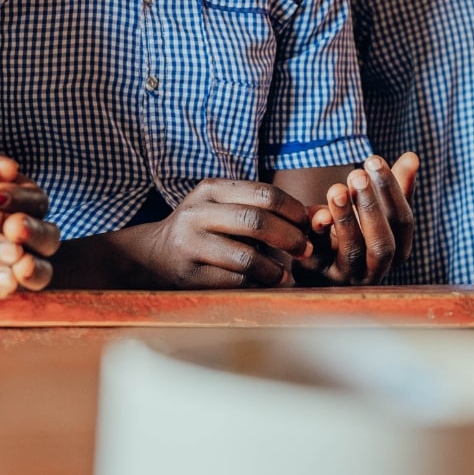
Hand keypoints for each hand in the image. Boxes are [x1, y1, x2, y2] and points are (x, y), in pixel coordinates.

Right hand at [136, 179, 313, 288]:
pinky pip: (233, 281)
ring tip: (286, 275)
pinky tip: (264, 285)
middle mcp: (198, 212)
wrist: (154, 256)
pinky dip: (255, 284)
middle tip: (306, 251)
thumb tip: (320, 214)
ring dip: (275, 269)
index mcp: (212, 190)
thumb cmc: (205, 229)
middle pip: (257, 221)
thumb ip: (264, 209)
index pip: (264, 194)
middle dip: (289, 238)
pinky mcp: (189, 274)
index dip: (293, 210)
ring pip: (246, 256)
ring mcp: (191, 244)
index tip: (309, 225)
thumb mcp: (226, 208)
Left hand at [303, 153, 418, 284]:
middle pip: (382, 243)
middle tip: (357, 174)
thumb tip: (412, 156)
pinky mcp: (318, 274)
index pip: (403, 222)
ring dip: (346, 218)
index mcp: (398, 250)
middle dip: (371, 206)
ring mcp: (348, 275)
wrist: (320, 264)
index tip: (375, 160)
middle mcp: (377, 269)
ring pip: (353, 250)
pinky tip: (317, 213)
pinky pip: (319, 256)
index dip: (391, 190)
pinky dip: (319, 234)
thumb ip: (395, 186)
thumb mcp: (377, 210)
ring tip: (337, 189)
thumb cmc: (357, 231)